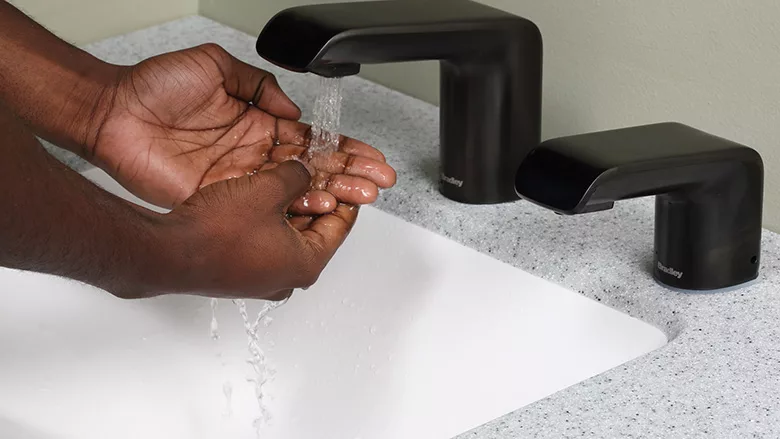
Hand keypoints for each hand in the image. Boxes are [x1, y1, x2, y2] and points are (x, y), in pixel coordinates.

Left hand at [90, 43, 394, 211]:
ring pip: (296, 188)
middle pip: (313, 167)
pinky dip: (296, 207)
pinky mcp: (222, 196)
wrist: (114, 114)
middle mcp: (254, 152)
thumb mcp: (215, 65)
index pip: (311, 138)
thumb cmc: (155, 87)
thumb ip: (259, 85)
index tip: (369, 156)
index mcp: (258, 122)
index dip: (342, 147)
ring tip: (361, 197)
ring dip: (332, 193)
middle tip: (377, 182)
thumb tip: (292, 108)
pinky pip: (266, 204)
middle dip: (349, 174)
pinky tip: (322, 207)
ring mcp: (240, 176)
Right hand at [148, 161, 356, 300]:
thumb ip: (296, 175)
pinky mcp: (240, 274)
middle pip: (315, 231)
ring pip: (288, 235)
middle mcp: (288, 278)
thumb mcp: (267, 189)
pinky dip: (267, 220)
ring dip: (289, 208)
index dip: (345, 194)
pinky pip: (264, 242)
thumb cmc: (217, 231)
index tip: (349, 178)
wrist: (166, 253)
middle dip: (317, 198)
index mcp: (307, 264)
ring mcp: (262, 279)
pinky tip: (258, 197)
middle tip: (318, 173)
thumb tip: (304, 169)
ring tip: (286, 179)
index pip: (341, 224)